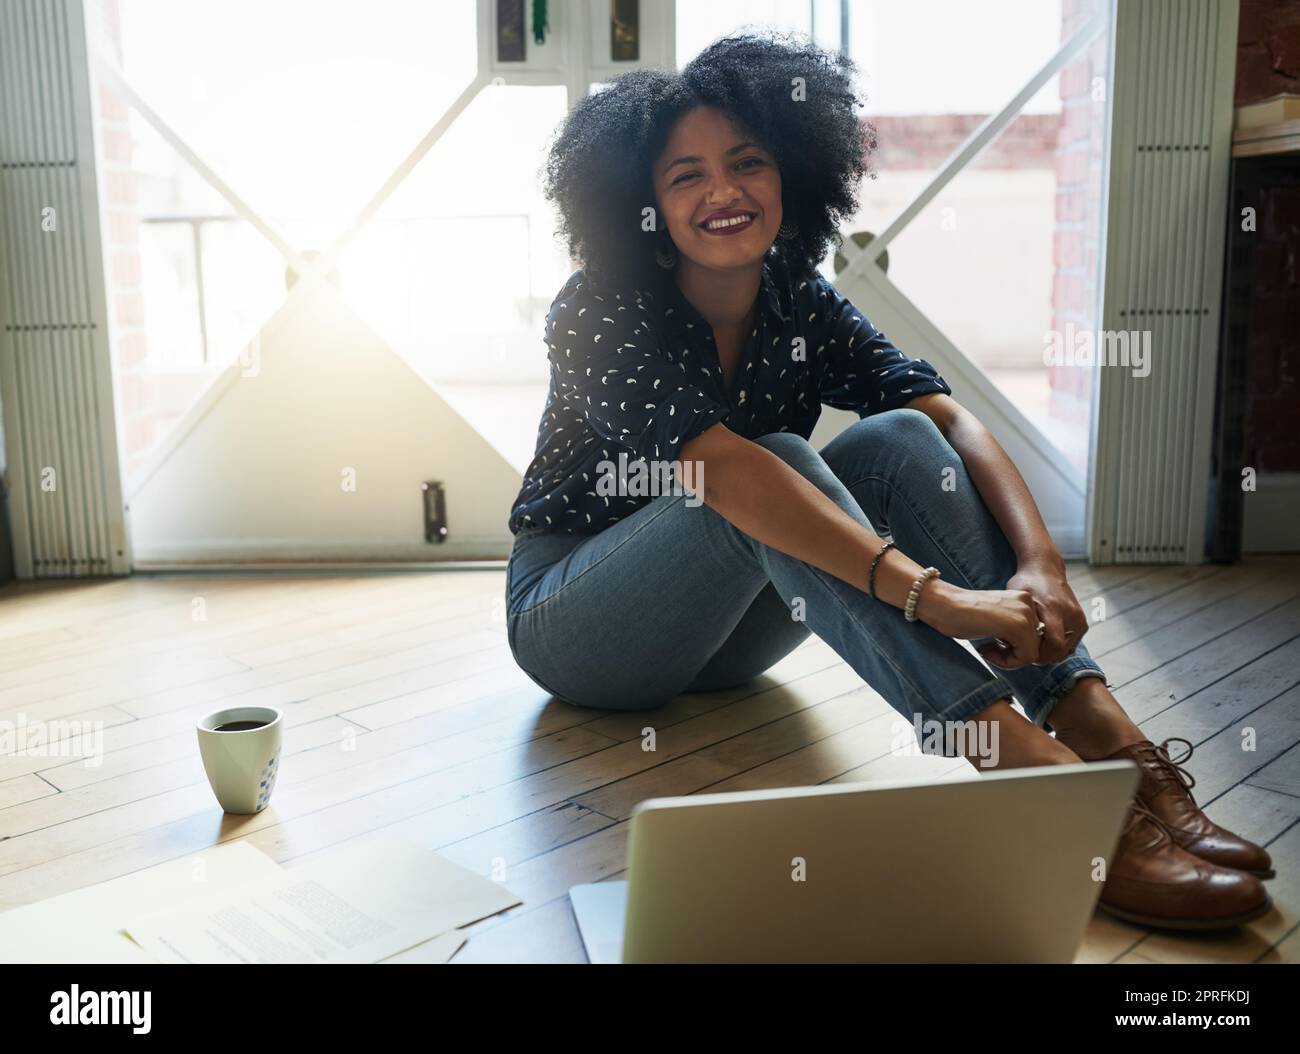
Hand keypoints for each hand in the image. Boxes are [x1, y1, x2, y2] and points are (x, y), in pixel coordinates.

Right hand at [913, 580, 1042, 668]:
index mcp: (1023, 599)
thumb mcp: (995, 618)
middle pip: (1035, 645)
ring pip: (1032, 653)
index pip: (1034, 635)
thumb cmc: (960, 614)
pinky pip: (1025, 658)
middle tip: (987, 649)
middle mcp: (1029, 604)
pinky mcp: (1018, 627)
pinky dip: (1006, 662)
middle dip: (1012, 653)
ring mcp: (1025, 614)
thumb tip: (1031, 653)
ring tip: (986, 650)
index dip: (1014, 647)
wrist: (941, 604)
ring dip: (1008, 659)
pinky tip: (985, 650)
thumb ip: (1013, 628)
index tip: (992, 644)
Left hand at [1005, 560, 1088, 663]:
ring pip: (1064, 651)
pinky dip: (1056, 648)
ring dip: (1048, 654)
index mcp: (1055, 609)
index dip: (1038, 654)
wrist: (1045, 569)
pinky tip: (1041, 641)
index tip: (1023, 651)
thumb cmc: (1027, 582)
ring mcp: (1079, 620)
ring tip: (1031, 645)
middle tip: (1024, 651)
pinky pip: (1069, 646)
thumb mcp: (1017, 597)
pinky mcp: (1081, 624)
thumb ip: (1019, 618)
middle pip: (1059, 652)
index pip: (1054, 645)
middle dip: (1040, 657)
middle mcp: (1072, 615)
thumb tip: (1016, 642)